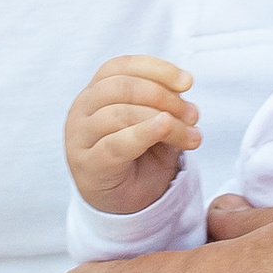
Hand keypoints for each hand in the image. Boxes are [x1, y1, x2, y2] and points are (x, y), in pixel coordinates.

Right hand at [65, 54, 200, 217]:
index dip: (155, 68)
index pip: (120, 67)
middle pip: (119, 87)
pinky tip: (165, 128)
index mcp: (96, 93)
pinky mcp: (87, 164)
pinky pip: (115, 144)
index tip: (187, 82)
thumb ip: (164, 106)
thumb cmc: (139, 159)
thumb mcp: (157, 127)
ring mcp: (80, 137)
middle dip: (163, 96)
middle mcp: (82, 110)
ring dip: (162, 119)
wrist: (124, 205)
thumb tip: (183, 90)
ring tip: (190, 135)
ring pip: (118, 114)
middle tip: (193, 115)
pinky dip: (143, 133)